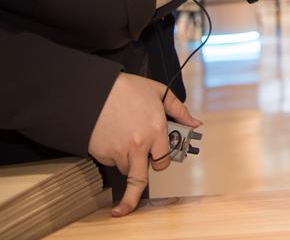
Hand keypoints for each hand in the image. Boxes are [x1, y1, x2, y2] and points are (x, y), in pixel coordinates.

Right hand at [87, 73, 201, 216]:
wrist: (95, 90)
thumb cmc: (127, 89)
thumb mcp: (159, 92)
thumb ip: (179, 110)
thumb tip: (195, 124)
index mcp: (156, 130)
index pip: (164, 160)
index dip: (163, 160)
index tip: (161, 159)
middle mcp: (138, 145)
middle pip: (141, 180)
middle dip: (136, 192)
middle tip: (132, 199)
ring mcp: (118, 151)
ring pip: (126, 170)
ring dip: (128, 163)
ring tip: (126, 141)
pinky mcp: (101, 153)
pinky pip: (110, 162)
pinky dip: (113, 156)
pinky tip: (113, 137)